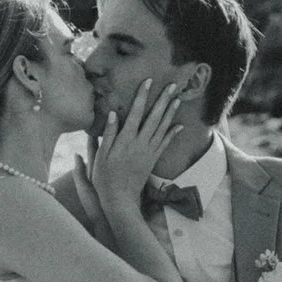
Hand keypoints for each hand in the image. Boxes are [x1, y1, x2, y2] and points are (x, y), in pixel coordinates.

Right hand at [90, 75, 193, 218]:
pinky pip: (165, 143)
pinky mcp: (153, 160)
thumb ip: (109, 134)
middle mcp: (141, 144)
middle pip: (154, 117)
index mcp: (126, 140)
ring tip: (178, 98)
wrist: (120, 200)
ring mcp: (149, 152)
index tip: (148, 82)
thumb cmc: (105, 178)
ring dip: (171, 112)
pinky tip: (179, 125)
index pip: (136, 113)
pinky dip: (173, 133)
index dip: (142, 96)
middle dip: (163, 100)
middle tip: (172, 85)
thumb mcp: (101, 156)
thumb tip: (113, 113)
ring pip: (163, 128)